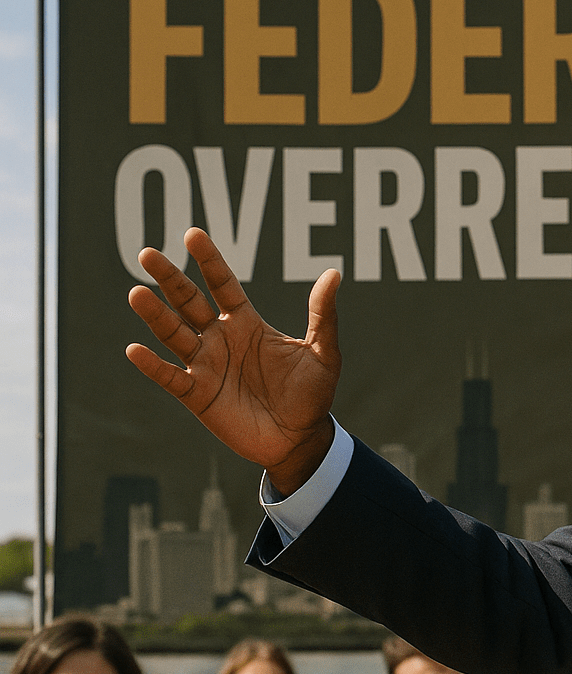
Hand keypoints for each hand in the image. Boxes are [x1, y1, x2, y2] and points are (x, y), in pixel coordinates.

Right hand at [126, 227, 341, 494]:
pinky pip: (171, 377)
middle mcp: (221, 338)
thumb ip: (323, 314)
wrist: (300, 438)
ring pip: (175, 334)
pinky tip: (135, 349)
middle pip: (189, 302)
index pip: (222, 284)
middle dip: (170, 279)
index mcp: (247, 323)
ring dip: (156, 315)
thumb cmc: (312, 394)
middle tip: (147, 254)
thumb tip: (334, 272)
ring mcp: (206, 365)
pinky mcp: (198, 395)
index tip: (192, 235)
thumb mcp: (323, 352)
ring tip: (136, 293)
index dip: (208, 261)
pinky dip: (153, 365)